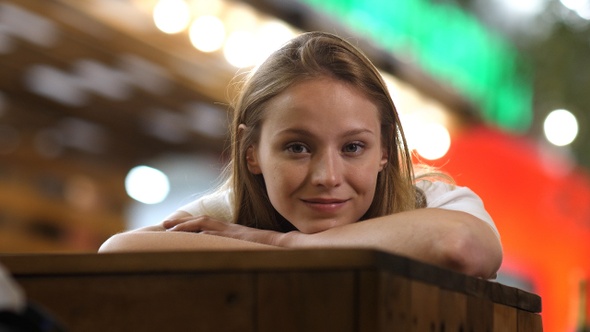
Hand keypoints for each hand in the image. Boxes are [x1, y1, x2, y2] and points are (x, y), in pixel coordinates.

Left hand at [163, 216, 285, 246]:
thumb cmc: (264, 247)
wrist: (281, 244)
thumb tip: (215, 249)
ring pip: (206, 224)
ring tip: (171, 229)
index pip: (204, 222)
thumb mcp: (243, 245)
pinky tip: (193, 236)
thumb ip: (230, 244)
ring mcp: (232, 231)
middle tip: (164, 223)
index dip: (187, 223)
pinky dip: (204, 234)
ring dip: (187, 226)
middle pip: (201, 220)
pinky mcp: (237, 237)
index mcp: (228, 229)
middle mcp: (228, 227)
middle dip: (181, 222)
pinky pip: (218, 234)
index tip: (172, 226)